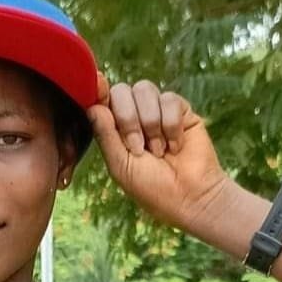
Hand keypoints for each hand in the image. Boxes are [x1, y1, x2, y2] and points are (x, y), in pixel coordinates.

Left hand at [87, 75, 229, 232]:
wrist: (189, 196)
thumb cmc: (151, 187)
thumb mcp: (120, 164)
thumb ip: (105, 135)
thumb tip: (92, 105)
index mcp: (114, 129)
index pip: (102, 100)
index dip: (98, 90)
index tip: (98, 85)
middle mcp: (134, 115)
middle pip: (121, 90)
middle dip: (127, 118)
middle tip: (138, 147)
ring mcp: (157, 110)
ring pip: (144, 90)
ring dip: (150, 123)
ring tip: (158, 151)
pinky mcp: (181, 110)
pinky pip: (169, 99)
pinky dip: (170, 125)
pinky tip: (175, 146)